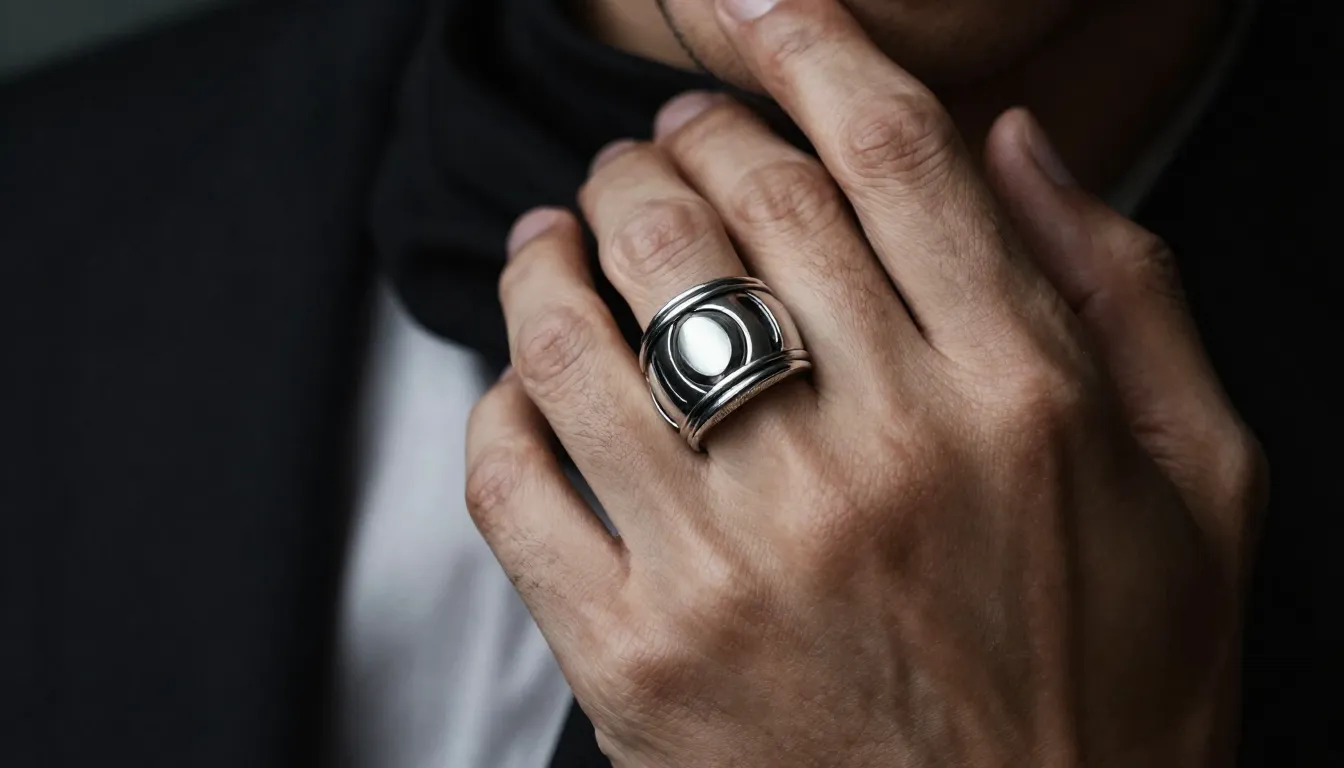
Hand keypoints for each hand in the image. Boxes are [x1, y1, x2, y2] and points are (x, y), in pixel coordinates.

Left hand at [465, 0, 1265, 764]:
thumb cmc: (1117, 691)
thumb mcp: (1199, 484)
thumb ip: (1123, 290)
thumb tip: (1012, 140)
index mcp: (1014, 402)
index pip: (883, 156)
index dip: (806, 45)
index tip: (755, 10)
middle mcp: (870, 464)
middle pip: (722, 216)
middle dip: (673, 142)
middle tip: (662, 146)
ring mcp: (738, 564)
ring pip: (587, 327)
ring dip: (556, 245)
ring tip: (557, 229)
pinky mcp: (636, 659)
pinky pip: (515, 480)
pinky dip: (499, 399)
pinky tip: (524, 374)